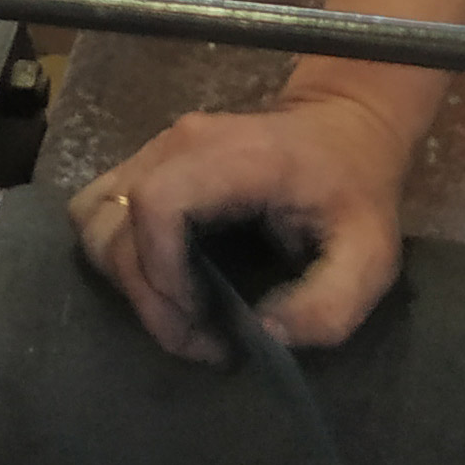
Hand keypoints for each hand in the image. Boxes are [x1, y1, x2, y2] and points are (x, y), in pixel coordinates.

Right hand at [69, 90, 410, 360]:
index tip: (207, 322)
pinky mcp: (145, 165)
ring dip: (127, 279)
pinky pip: (101, 213)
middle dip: (147, 297)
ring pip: (93, 219)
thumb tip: (263, 336)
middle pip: (113, 224)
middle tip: (203, 337)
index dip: (164, 275)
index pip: (157, 205)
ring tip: (183, 313)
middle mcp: (177, 144)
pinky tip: (170, 284)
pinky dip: (121, 258)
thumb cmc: (356, 190)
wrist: (344, 127)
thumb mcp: (370, 255)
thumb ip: (328, 306)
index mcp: (230, 156)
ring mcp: (154, 149)